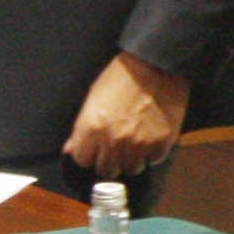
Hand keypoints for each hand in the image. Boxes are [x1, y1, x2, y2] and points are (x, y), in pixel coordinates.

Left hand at [64, 52, 189, 178]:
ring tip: (135, 145)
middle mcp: (113, 141)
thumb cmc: (121, 78)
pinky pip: (154, 160)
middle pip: (105, 170)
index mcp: (92, 129)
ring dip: (131, 160)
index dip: (88, 155)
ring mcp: (139, 143)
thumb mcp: (93, 100)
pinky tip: (151, 139)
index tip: (95, 149)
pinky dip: (152, 153)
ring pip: (130, 169)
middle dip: (108, 162)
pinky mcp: (162, 141)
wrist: (157, 63)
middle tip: (115, 150)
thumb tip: (71, 149)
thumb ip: (81, 129)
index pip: (82, 160)